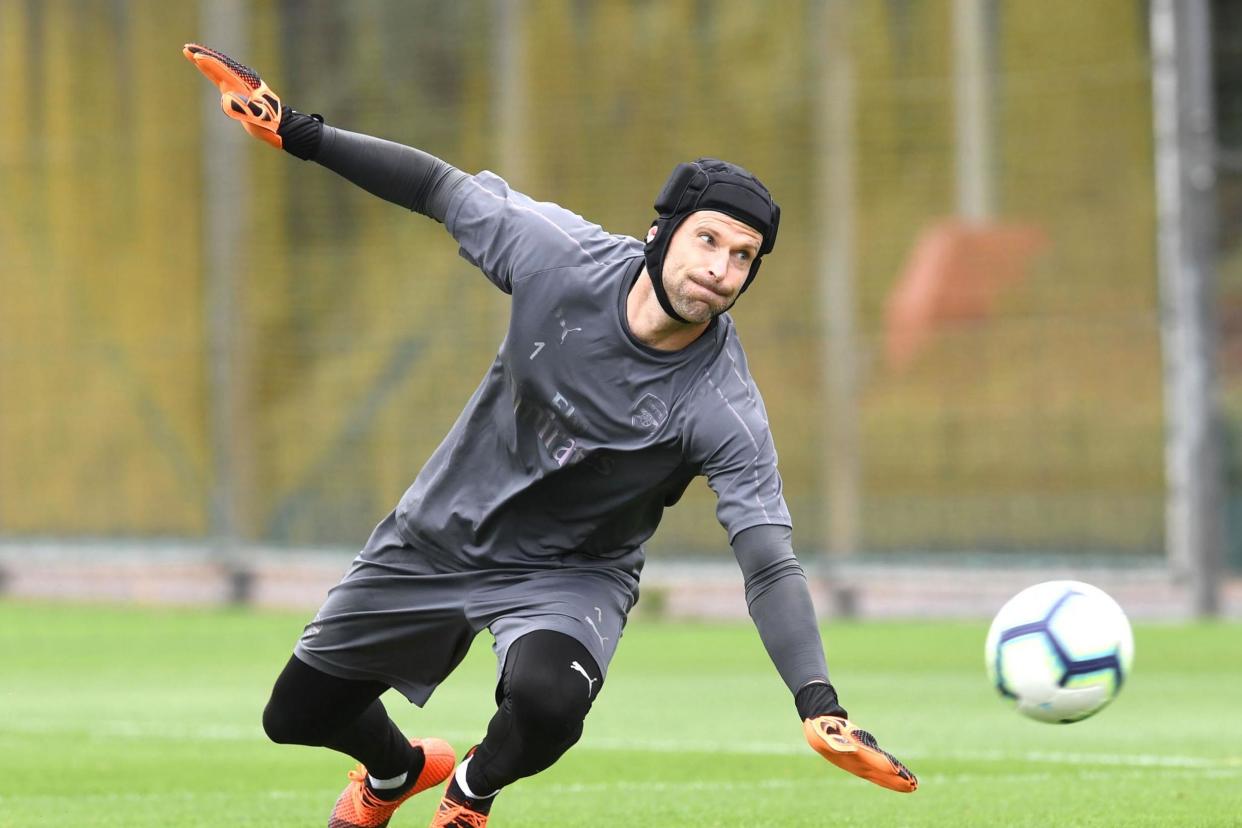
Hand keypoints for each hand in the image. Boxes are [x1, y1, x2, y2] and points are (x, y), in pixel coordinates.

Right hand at [183, 43, 282, 147]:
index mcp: (244, 86)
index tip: (197, 57)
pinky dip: (209, 67)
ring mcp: (239, 83)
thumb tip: (227, 99)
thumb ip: (244, 109)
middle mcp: (241, 81)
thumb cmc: (267, 123)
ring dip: (204, 58)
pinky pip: (220, 74)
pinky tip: (201, 62)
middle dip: (203, 56)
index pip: (224, 71)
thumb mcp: (256, 119)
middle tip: (187, 48)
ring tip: (189, 51)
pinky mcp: (236, 88)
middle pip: (220, 64)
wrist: (278, 124)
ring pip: (219, 67)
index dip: (211, 64)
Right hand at [803, 716, 917, 792]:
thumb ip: (835, 743)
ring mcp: (860, 763)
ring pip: (882, 774)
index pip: (870, 762)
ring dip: (896, 780)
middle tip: (913, 786)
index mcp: (850, 755)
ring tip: (913, 785)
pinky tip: (901, 774)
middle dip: (896, 780)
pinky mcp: (864, 757)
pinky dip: (891, 772)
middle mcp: (857, 763)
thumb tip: (850, 749)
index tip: (897, 770)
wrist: (818, 725)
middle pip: (880, 774)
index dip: (884, 766)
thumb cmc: (821, 727)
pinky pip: (880, 768)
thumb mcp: (823, 733)